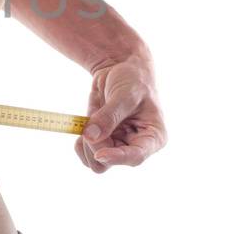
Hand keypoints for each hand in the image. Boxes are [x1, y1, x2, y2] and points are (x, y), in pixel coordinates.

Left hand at [76, 52, 165, 173]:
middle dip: (96, 145)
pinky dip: (80, 144)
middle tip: (92, 122)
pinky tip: (84, 127)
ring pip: (96, 164)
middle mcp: (136, 147)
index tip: (100, 153)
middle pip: (110, 162)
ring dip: (86, 145)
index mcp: (153, 137)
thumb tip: (91, 137)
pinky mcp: (103, 143)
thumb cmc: (133, 80)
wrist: (120, 70)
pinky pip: (87, 155)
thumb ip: (109, 116)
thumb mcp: (124, 94)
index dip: (117, 158)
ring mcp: (118, 147)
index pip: (136, 157)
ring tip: (90, 120)